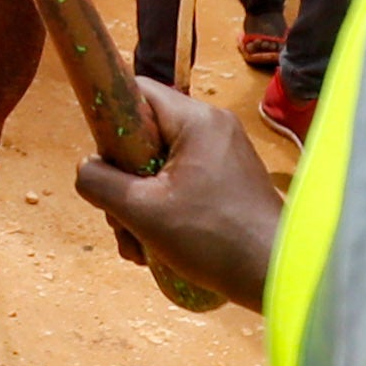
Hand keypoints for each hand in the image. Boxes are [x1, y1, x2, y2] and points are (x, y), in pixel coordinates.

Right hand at [77, 76, 285, 310]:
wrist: (278, 273)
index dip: (109, 120)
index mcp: (196, 120)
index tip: (102, 162)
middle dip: (123, 183)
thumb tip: (87, 169)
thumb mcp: (142, 211)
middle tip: (120, 219)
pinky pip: (182, 188)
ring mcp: (223, 158)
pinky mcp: (228, 185)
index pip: (137, 92)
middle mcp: (213, 129)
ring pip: (159, 170)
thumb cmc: (212, 236)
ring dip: (140, 208)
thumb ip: (101, 183)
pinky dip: (164, 215)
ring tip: (139, 247)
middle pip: (145, 138)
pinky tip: (156, 251)